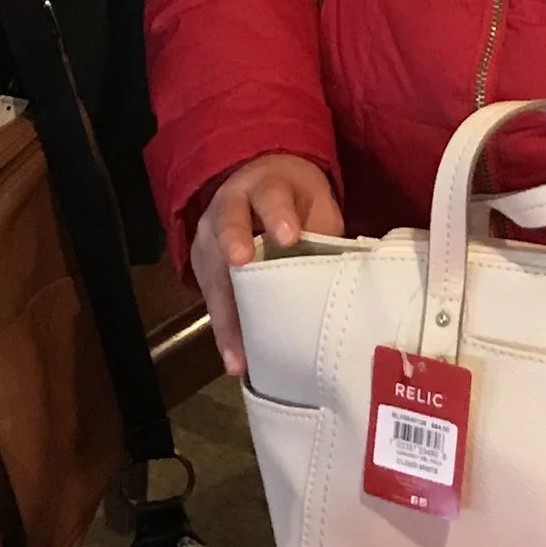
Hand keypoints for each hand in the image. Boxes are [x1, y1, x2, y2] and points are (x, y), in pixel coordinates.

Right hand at [190, 153, 343, 378]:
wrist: (259, 187)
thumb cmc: (295, 202)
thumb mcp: (315, 206)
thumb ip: (321, 234)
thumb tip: (344, 279)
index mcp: (264, 187)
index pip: (271, 196)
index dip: (279, 216)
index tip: (289, 237)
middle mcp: (229, 206)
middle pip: (228, 224)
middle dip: (233, 245)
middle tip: (240, 263)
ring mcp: (208, 236)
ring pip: (213, 271)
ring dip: (226, 313)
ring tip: (238, 352)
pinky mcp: (201, 267)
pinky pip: (211, 299)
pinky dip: (224, 330)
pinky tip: (236, 360)